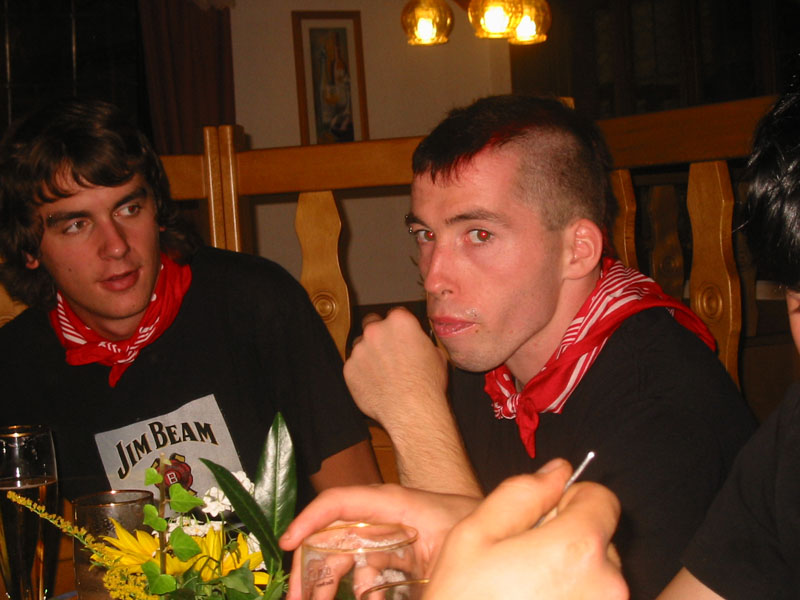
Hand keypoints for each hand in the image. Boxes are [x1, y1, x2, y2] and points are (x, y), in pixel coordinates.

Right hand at [279, 483, 480, 599]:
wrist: (505, 532)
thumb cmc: (482, 528)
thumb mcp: (454, 544)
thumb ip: (414, 566)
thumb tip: (370, 585)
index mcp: (394, 505)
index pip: (341, 502)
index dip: (309, 519)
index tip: (287, 544)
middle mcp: (384, 520)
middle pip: (333, 537)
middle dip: (310, 569)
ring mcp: (388, 541)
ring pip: (344, 561)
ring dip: (327, 587)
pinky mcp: (395, 561)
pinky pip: (366, 577)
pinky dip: (360, 592)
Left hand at [344, 308, 447, 425]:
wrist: (412, 412)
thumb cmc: (427, 386)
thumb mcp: (437, 355)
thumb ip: (421, 341)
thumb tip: (418, 343)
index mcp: (400, 322)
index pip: (396, 313)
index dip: (400, 325)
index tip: (401, 334)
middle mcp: (375, 331)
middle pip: (372, 323)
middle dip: (379, 333)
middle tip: (388, 349)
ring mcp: (359, 350)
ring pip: (360, 345)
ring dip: (368, 353)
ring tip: (383, 371)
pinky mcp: (349, 369)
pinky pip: (353, 366)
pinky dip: (361, 373)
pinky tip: (376, 383)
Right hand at [423, 459, 628, 599]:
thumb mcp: (475, 535)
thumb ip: (522, 494)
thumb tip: (557, 471)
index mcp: (578, 546)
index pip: (602, 498)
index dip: (570, 499)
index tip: (542, 518)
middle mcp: (608, 583)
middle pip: (599, 539)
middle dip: (565, 539)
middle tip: (519, 563)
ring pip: (595, 576)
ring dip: (568, 575)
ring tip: (523, 593)